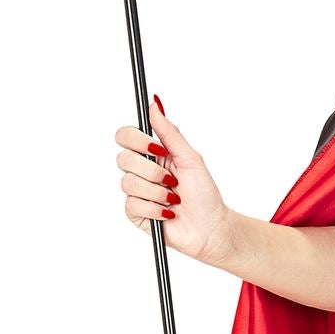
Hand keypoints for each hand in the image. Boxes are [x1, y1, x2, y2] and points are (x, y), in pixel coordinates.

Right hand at [113, 98, 233, 267]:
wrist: (211, 228)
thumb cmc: (205, 195)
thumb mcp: (191, 159)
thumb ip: (170, 132)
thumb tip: (155, 104)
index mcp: (153, 154)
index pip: (126, 136)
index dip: (136, 140)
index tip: (157, 149)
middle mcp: (142, 171)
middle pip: (123, 158)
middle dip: (152, 172)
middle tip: (171, 180)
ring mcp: (137, 192)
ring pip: (128, 182)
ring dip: (157, 192)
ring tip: (174, 199)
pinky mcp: (136, 212)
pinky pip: (133, 204)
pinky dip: (155, 209)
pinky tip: (168, 213)